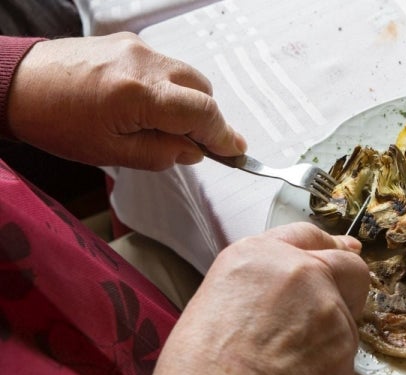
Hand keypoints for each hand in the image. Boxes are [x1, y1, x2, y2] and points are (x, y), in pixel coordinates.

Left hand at [7, 32, 245, 169]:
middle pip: (203, 90)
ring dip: (190, 102)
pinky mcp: (129, 42)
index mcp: (139, 94)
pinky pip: (167, 66)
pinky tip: (151, 105)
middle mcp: (144, 63)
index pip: (202, 112)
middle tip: (199, 146)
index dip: (224, 135)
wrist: (18, 84)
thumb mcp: (111, 153)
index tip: (235, 152)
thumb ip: (161, 154)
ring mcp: (137, 47)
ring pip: (187, 76)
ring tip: (167, 126)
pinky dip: (171, 87)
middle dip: (208, 119)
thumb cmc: (57, 122)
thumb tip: (194, 152)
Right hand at [144, 222, 369, 374]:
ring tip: (287, 366)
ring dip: (330, 335)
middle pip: (348, 267)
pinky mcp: (347, 348)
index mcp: (259, 256)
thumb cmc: (198, 369)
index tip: (340, 249)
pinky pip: (344, 356)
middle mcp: (302, 274)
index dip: (324, 245)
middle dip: (347, 283)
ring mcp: (329, 309)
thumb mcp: (216, 300)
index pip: (306, 236)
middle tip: (331, 307)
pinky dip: (328, 369)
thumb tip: (283, 299)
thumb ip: (260, 285)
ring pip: (348, 317)